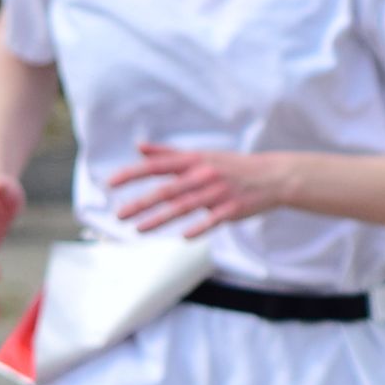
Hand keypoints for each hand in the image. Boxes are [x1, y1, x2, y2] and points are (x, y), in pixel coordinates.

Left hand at [107, 142, 294, 236]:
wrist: (273, 176)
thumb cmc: (232, 166)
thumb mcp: (201, 155)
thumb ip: (167, 153)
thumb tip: (138, 147)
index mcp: (194, 161)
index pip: (157, 166)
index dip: (133, 174)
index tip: (110, 184)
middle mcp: (204, 175)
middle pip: (167, 190)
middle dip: (141, 203)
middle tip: (118, 214)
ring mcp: (219, 193)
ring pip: (185, 207)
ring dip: (160, 219)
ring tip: (138, 229)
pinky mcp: (233, 209)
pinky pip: (214, 220)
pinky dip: (200, 227)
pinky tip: (184, 237)